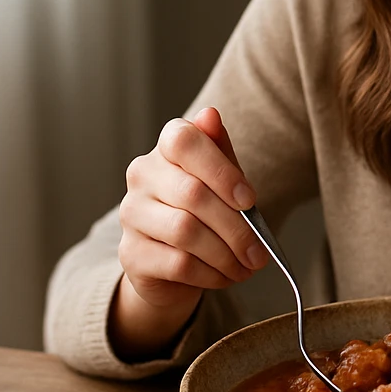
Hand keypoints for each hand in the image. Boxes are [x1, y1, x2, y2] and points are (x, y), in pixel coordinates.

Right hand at [109, 107, 262, 359]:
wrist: (172, 264)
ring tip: (247, 266)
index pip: (184, 140)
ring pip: (185, 232)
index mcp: (165, 149)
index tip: (249, 199)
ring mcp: (131, 214)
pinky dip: (210, 274)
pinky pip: (178, 263)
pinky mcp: (130, 253)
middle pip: (192, 194)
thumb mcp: (221, 180)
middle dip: (236, 227)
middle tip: (260, 251)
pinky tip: (224, 276)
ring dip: (226, 254)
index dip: (220, 169)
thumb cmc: (204, 212)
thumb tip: (210, 115)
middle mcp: (142, 176)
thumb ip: (220, 151)